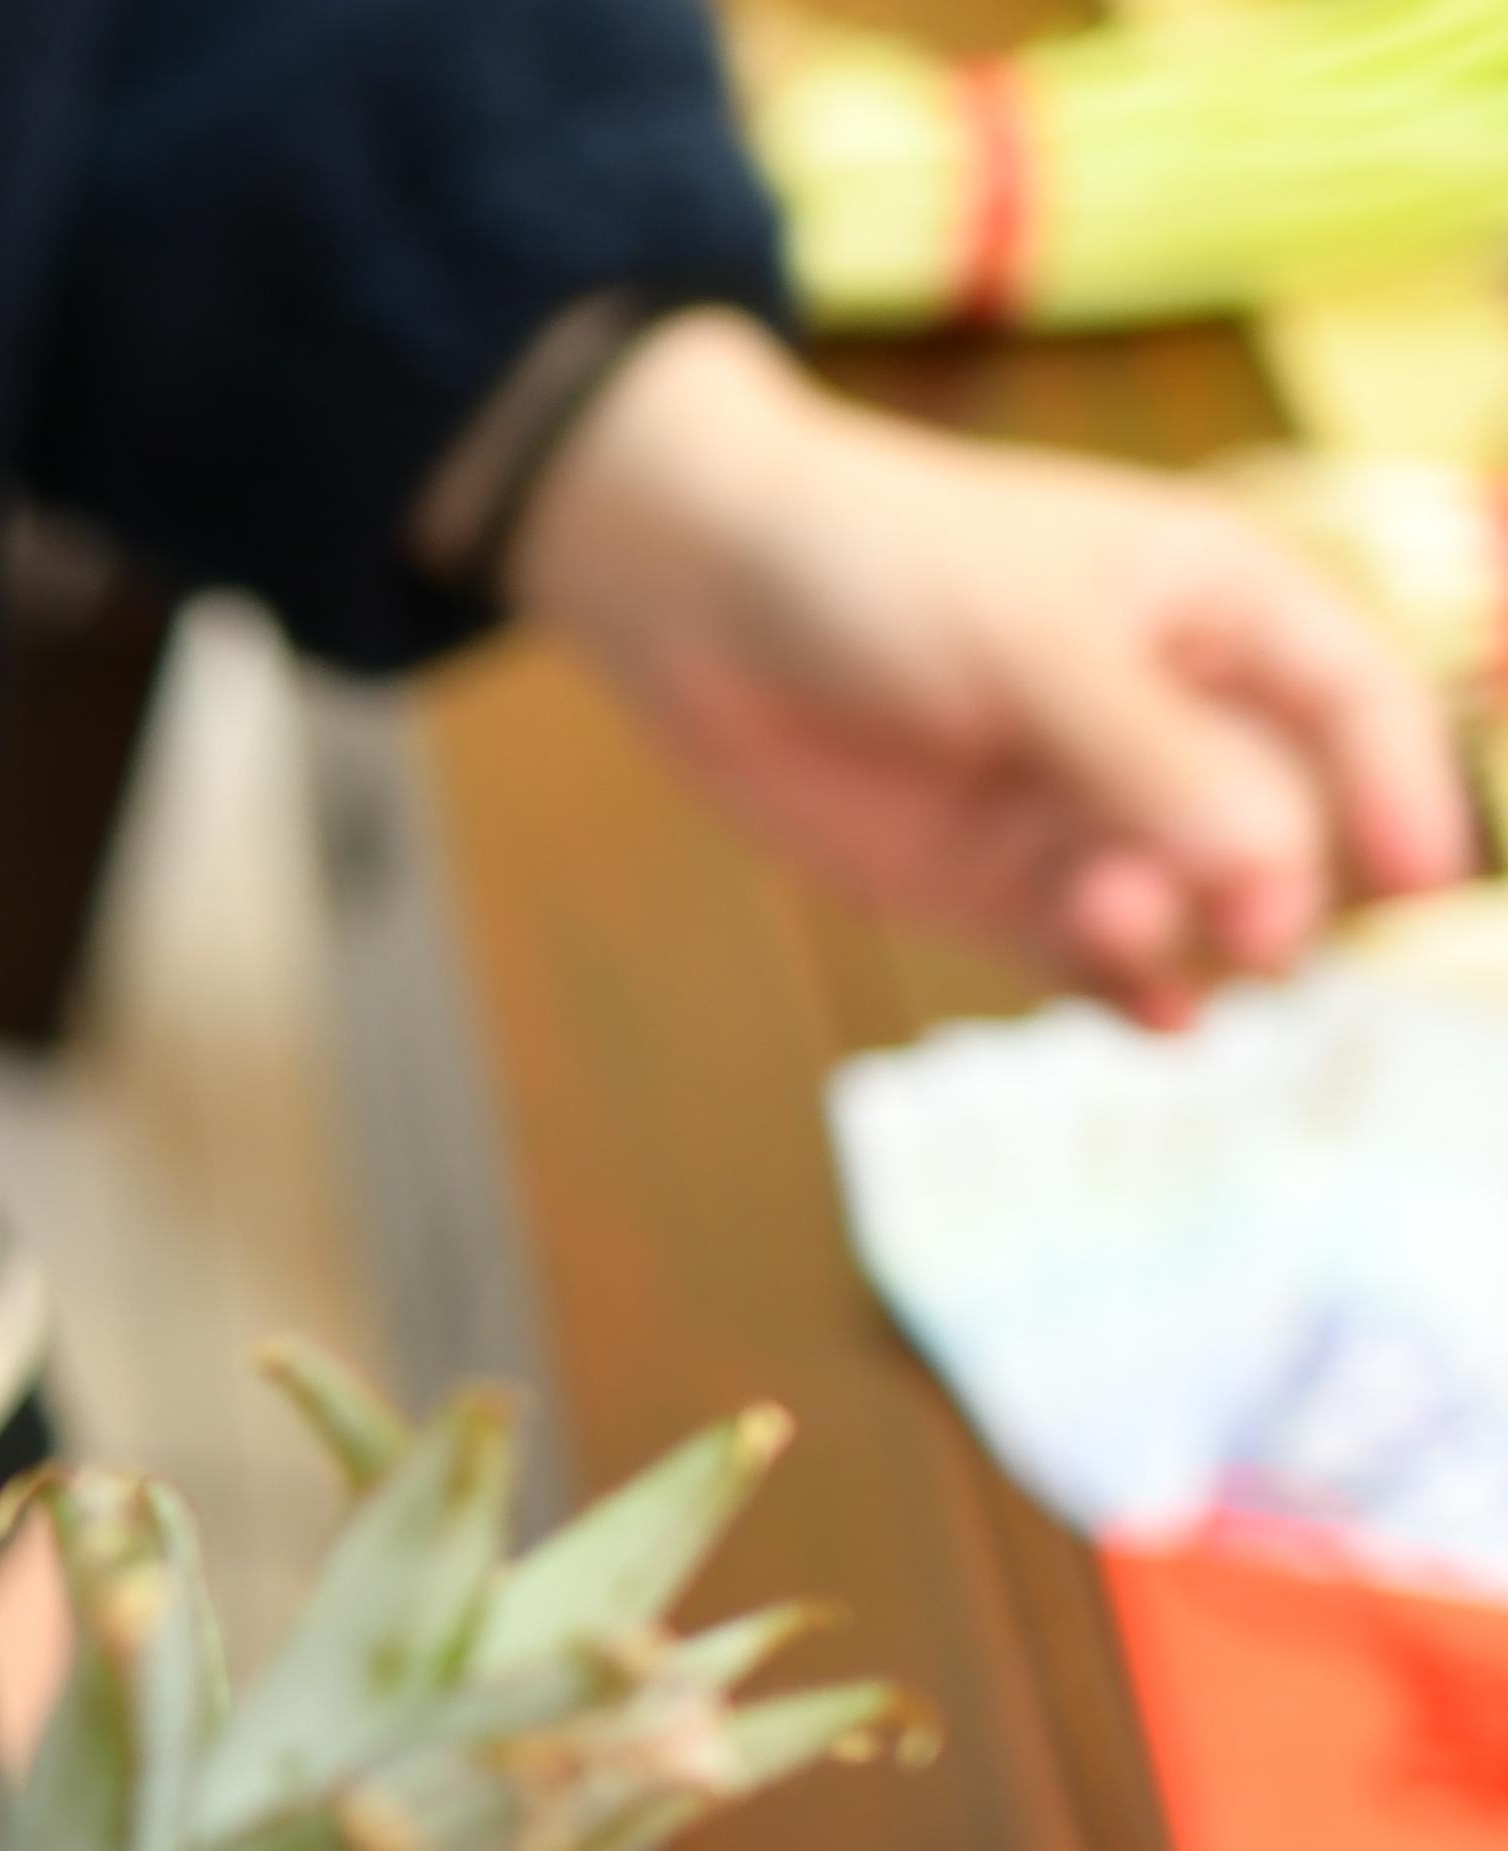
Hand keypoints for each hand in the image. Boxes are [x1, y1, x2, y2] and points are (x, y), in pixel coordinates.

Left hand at [510, 310, 1478, 1023]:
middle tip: (1246, 927)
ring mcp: (1084, 806)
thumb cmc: (877, 564)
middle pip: (1274, 825)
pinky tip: (1150, 1020)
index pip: (1357, 702)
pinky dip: (1121, 986)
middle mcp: (1170, 715)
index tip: (1421, 882)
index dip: (1401, 789)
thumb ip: (1148, 757)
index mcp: (1219, 607)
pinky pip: (1090, 953)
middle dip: (1265, 882)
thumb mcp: (1030, 642)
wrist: (697, 597)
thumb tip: (1273, 868)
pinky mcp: (996, 881)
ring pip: (1180, 901)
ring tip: (1102, 913)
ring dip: (1167, 928)